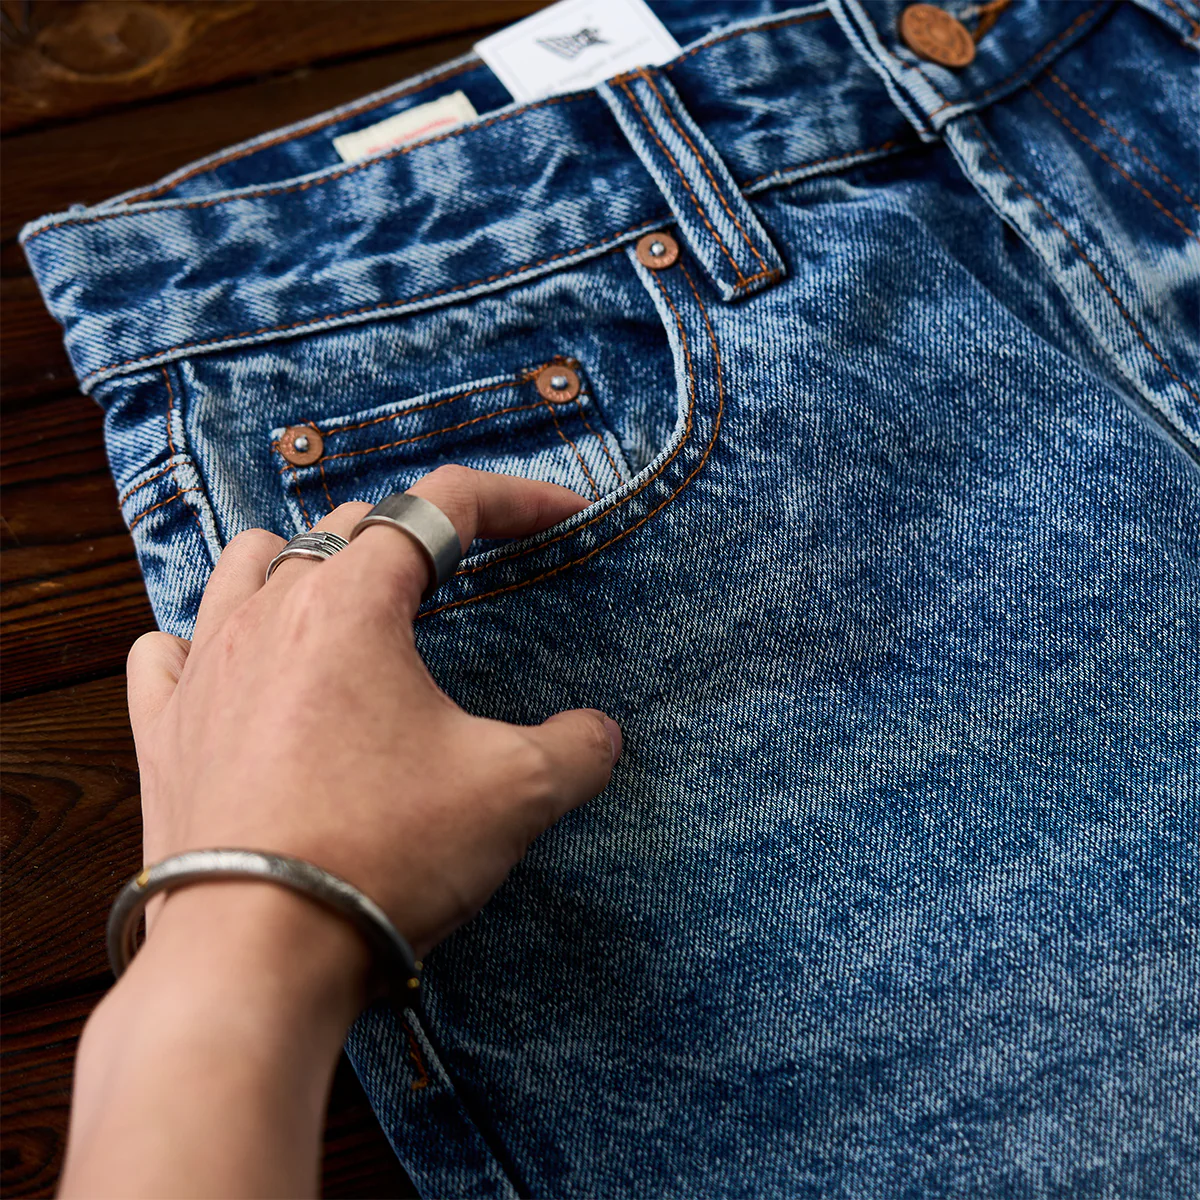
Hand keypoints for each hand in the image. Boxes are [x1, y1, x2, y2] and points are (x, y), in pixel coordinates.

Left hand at [127, 465, 621, 962]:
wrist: (256, 955)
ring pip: (248, 564)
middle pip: (349, 526)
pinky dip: (207, 639)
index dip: (514, 498)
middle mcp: (268, 615)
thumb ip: (576, 748)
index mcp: (353, 604)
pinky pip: (169, 652)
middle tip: (470, 572)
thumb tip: (599, 735)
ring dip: (308, 563)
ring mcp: (203, 671)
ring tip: (349, 602)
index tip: (563, 514)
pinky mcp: (163, 733)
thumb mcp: (514, 793)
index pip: (439, 506)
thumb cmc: (382, 855)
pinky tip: (235, 665)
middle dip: (421, 533)